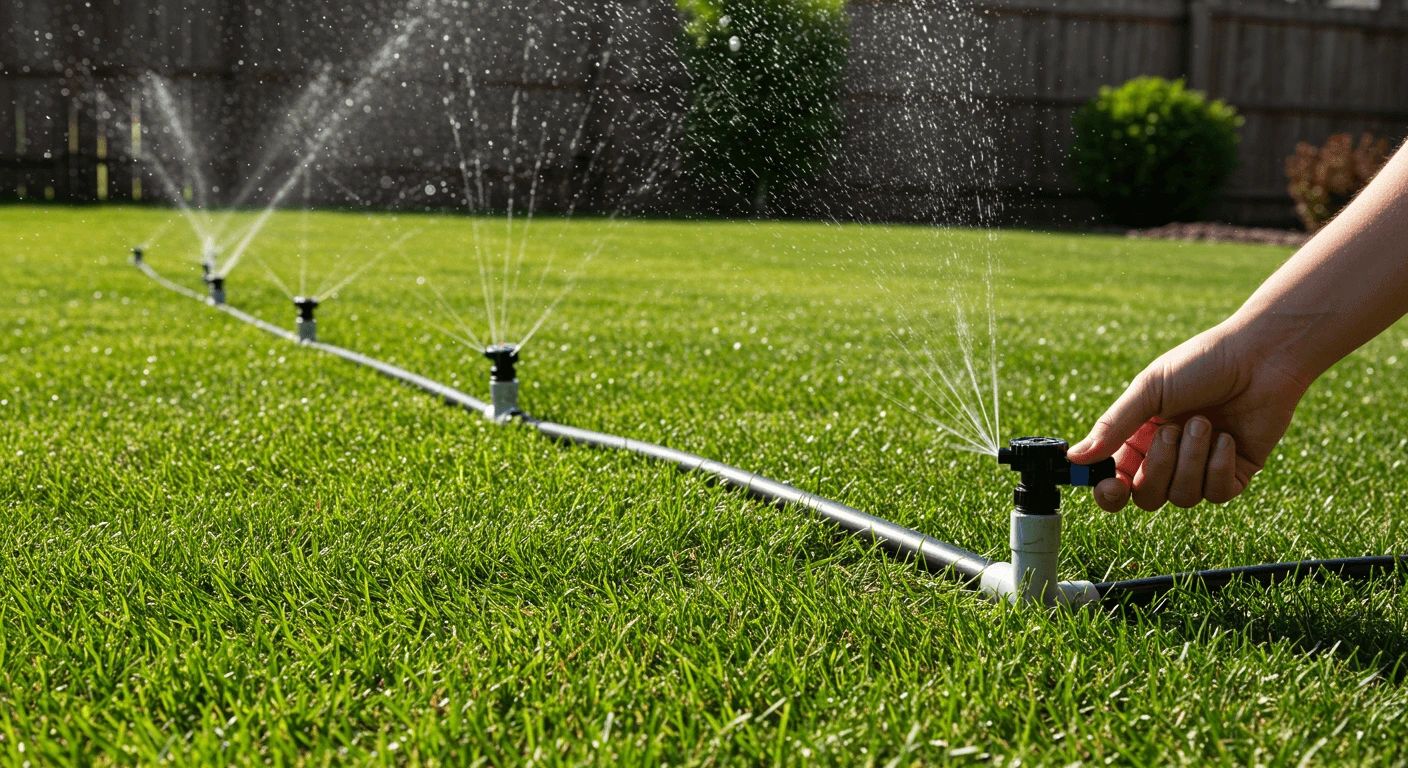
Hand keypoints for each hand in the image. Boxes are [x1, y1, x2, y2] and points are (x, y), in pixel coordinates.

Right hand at [1067, 321, 1310, 511]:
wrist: (1262, 356)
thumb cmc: (1202, 363)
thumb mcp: (1149, 390)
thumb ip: (1111, 427)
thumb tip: (1074, 459)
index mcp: (1139, 437)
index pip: (1115, 481)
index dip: (1109, 492)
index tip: (1112, 486)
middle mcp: (1168, 457)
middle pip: (1147, 497)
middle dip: (1159, 468)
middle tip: (1171, 432)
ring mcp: (1201, 468)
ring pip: (1182, 497)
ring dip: (1192, 458)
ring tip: (1205, 423)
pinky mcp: (1235, 473)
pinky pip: (1217, 494)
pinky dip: (1219, 466)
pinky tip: (1228, 437)